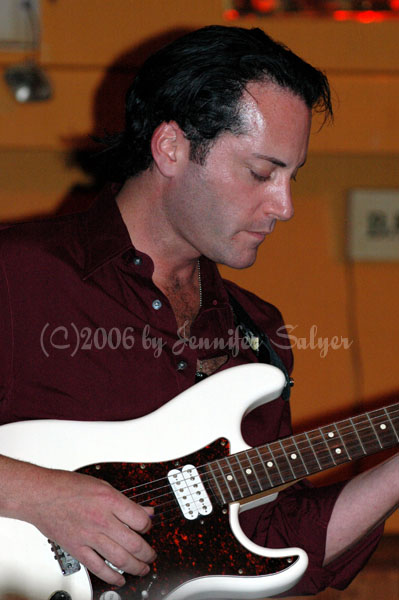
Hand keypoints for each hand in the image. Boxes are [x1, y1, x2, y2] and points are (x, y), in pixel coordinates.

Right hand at [17, 466, 155, 586]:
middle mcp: (102, 519)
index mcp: (110, 500)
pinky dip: (111, 576)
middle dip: (147, 552)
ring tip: (142, 569)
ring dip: (135, 567)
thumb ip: (125, 501)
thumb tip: (145, 511)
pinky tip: (120, 579)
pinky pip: (98, 567)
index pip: (140, 520)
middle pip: (134, 542)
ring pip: (120, 558)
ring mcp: (89, 536)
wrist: (41, 495)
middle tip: (151, 555)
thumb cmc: (68, 487)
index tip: (148, 528)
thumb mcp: (103, 486)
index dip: (148, 526)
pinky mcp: (77, 549)